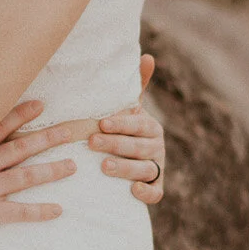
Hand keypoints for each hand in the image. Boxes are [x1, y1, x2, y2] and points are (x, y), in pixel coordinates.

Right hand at [0, 103, 92, 243]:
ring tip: (72, 166)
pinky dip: (40, 211)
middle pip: (21, 148)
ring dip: (52, 170)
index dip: (21, 115)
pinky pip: (20, 212)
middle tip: (69, 132)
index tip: (40, 106)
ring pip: (26, 176)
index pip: (0, 128)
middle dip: (48, 138)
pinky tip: (57, 210)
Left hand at [89, 53, 164, 203]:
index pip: (137, 124)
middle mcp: (156, 147)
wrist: (130, 161)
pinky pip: (155, 193)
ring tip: (104, 167)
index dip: (121, 124)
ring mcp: (156, 168)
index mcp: (150, 127)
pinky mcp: (155, 188)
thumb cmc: (124, 131)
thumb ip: (137, 86)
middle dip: (115, 144)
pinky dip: (147, 193)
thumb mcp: (130, 109)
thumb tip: (148, 56)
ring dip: (126, 168)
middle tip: (92, 142)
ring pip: (145, 169)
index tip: (101, 123)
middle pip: (138, 147)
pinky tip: (133, 190)